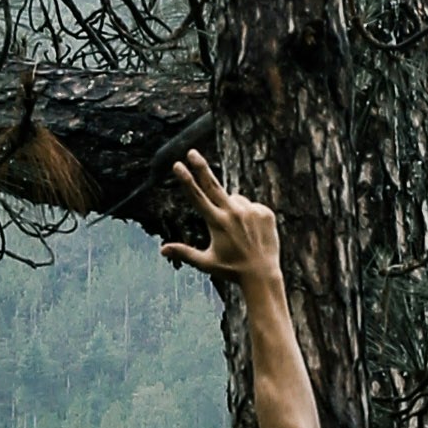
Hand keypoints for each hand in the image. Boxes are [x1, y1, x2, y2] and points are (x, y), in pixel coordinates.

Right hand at [159, 152, 281, 287]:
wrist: (262, 275)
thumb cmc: (231, 270)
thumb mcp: (206, 262)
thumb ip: (184, 252)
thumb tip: (161, 250)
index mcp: (217, 223)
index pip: (197, 197)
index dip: (186, 180)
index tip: (177, 165)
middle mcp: (233, 214)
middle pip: (213, 185)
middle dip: (200, 167)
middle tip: (191, 151)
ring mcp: (251, 211)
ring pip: (235, 199)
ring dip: (231, 208)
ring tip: (238, 231)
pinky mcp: (265, 212)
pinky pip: (251, 206)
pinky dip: (248, 214)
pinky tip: (251, 231)